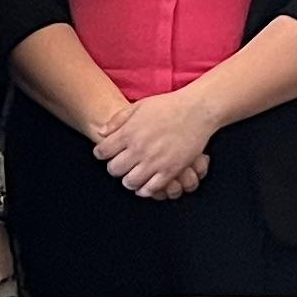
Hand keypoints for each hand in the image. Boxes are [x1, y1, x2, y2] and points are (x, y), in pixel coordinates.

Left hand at [93, 90, 219, 201]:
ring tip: (132, 176)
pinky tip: (145, 185)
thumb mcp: (138, 106)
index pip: (102, 152)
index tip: (106, 153)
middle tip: (120, 165)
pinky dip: (145, 190)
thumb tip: (101, 132)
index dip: (101, 153)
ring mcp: (155, 161)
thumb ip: (117, 120)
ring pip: (130, 182)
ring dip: (128, 181)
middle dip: (114, 168)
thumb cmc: (167, 106)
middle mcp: (139, 149)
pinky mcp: (171, 170)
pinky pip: (152, 188)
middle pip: (114, 169)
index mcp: (129, 132)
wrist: (196, 110)